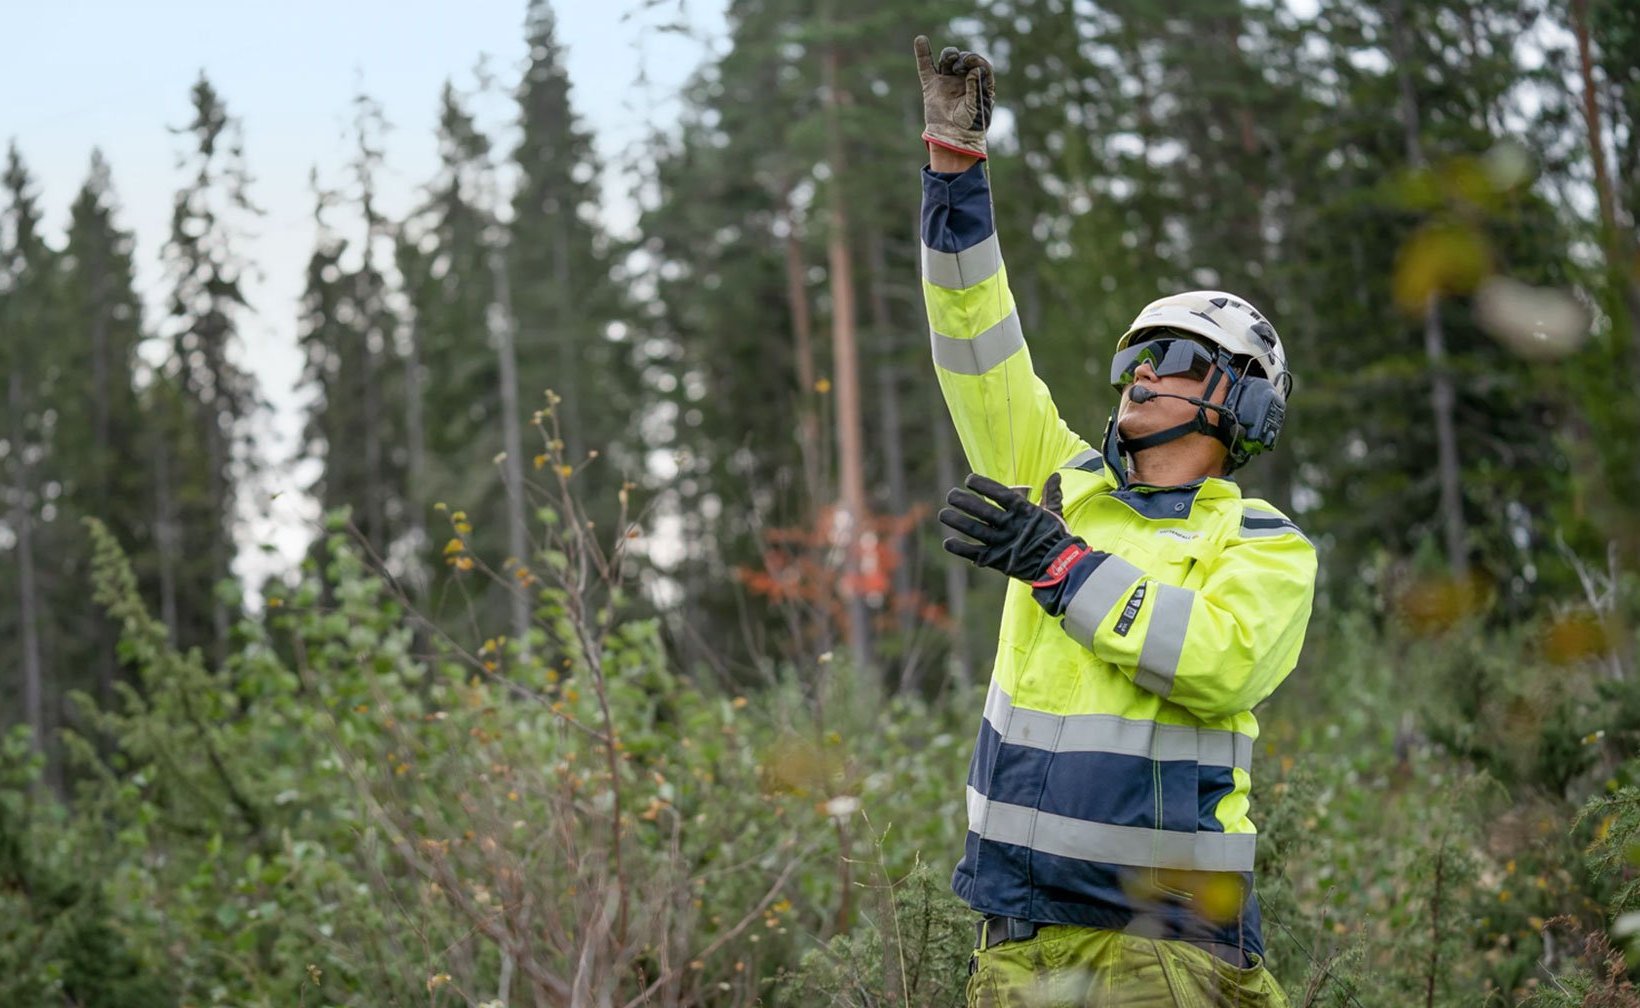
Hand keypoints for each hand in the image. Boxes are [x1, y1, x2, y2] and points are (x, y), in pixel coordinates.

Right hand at [913, 35, 993, 159]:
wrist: (951, 139)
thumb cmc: (969, 127)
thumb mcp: (977, 108)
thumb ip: (977, 89)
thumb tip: (975, 70)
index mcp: (979, 84)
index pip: (980, 65)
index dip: (976, 60)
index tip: (972, 62)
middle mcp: (963, 80)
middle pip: (963, 59)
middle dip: (963, 58)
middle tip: (961, 66)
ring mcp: (947, 81)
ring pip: (947, 60)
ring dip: (949, 55)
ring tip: (951, 59)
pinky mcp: (932, 85)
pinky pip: (926, 66)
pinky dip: (923, 53)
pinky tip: (920, 40)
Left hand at [940, 473, 1089, 586]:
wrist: (1061, 567)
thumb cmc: (1057, 538)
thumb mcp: (1054, 514)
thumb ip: (1050, 495)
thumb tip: (1055, 476)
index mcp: (1023, 510)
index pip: (998, 492)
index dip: (982, 485)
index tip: (969, 479)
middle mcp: (1010, 524)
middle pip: (981, 510)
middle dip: (963, 501)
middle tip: (950, 495)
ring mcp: (1002, 542)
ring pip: (974, 529)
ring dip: (957, 521)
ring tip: (944, 514)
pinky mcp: (997, 560)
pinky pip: (974, 553)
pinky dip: (960, 548)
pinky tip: (948, 542)